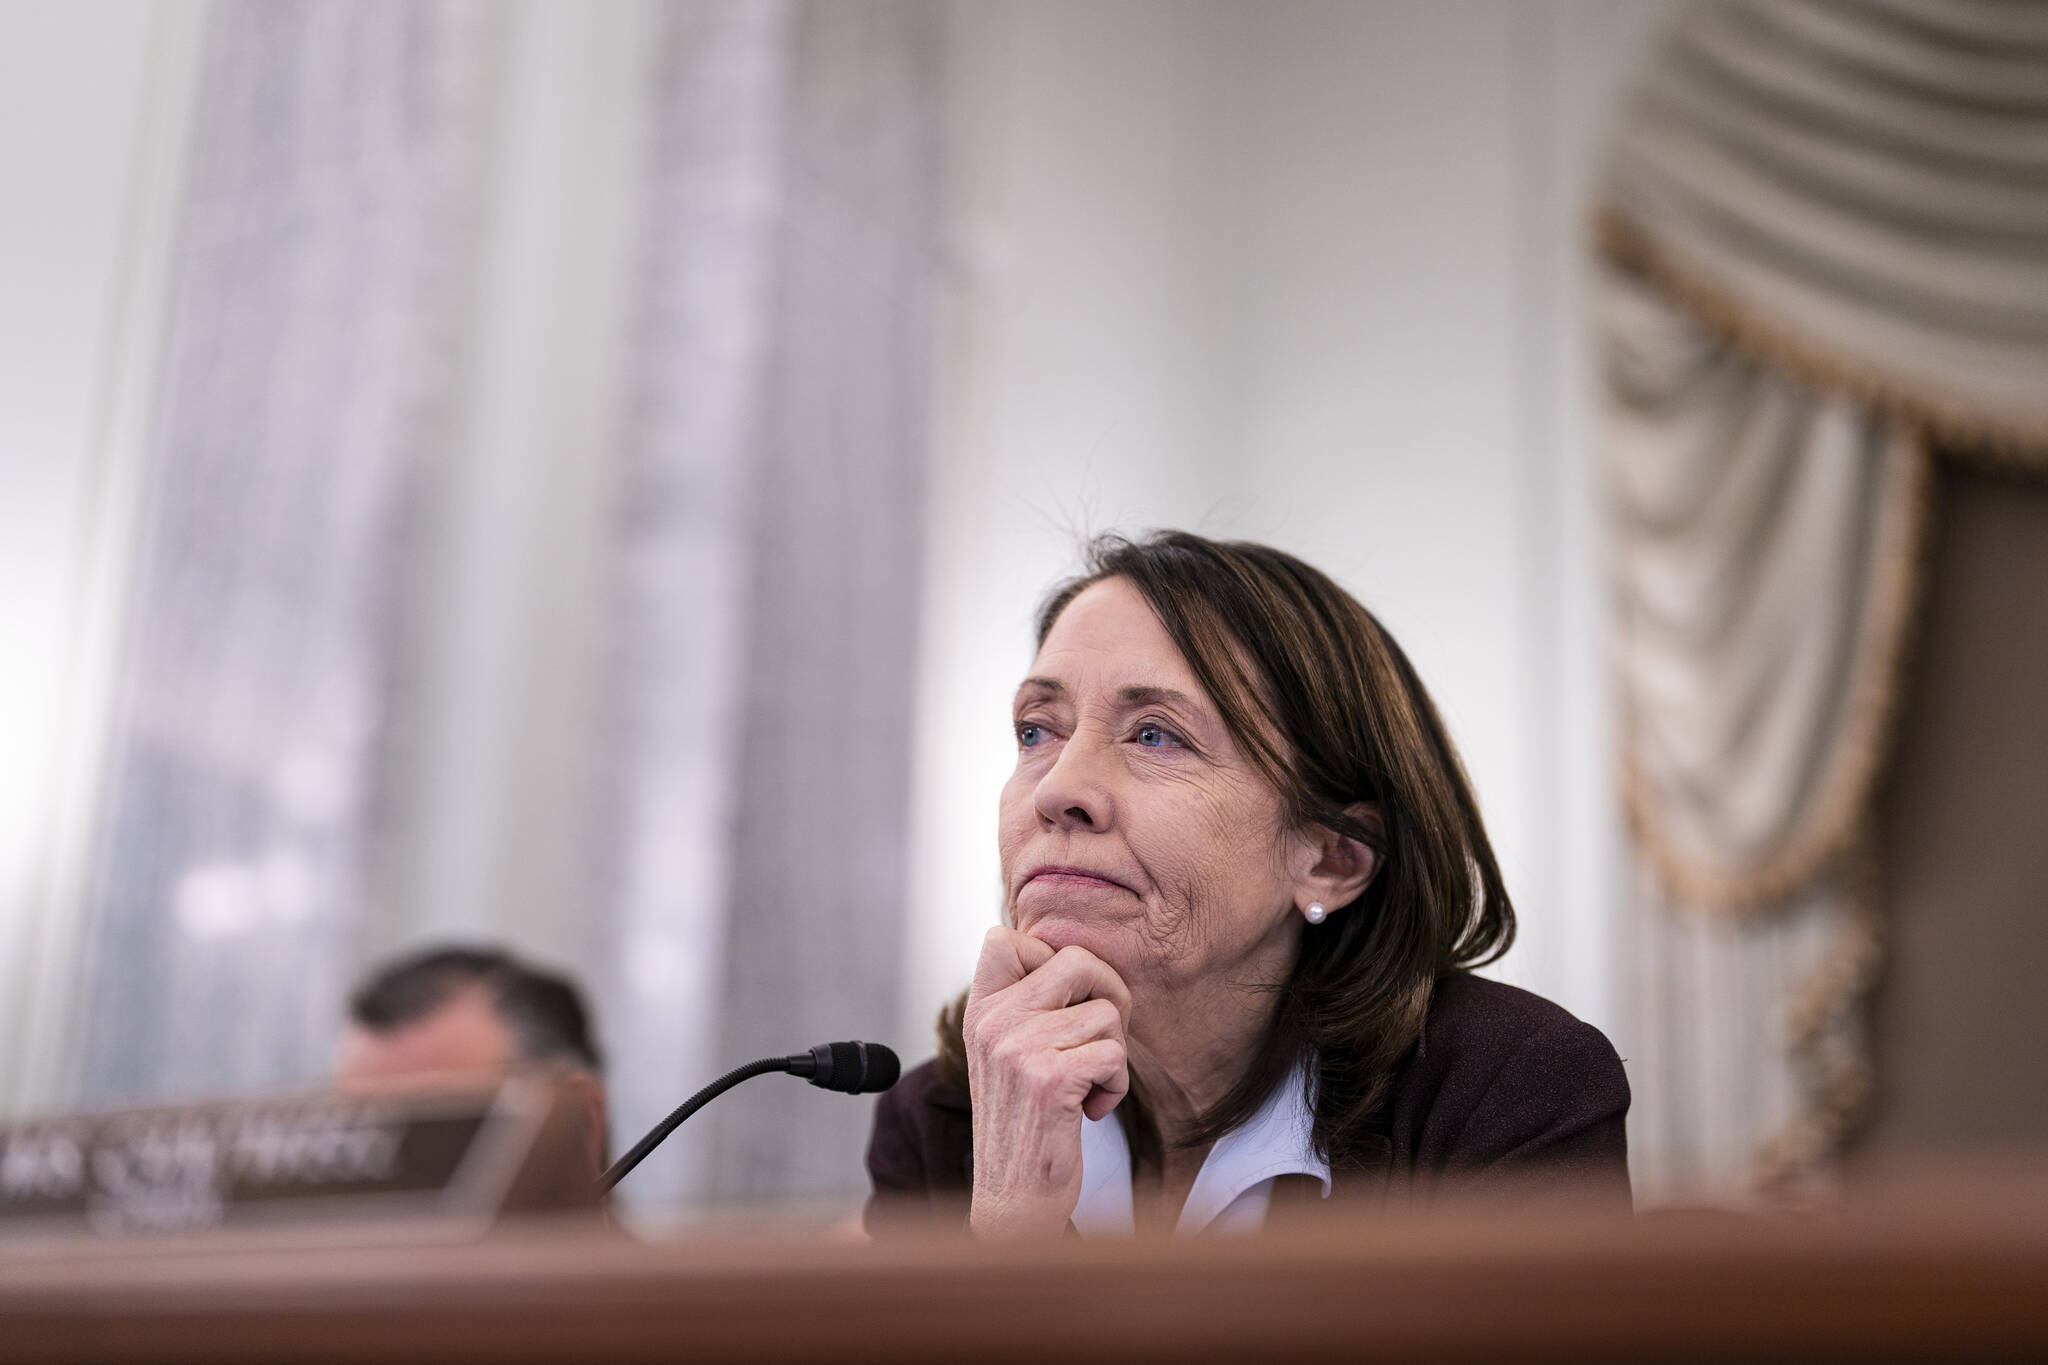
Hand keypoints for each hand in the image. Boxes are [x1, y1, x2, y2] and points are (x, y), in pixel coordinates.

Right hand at [962, 926, 1130, 1237]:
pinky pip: (1115, 1055)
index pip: (1006, 938)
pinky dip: (1116, 1086)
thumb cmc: (1024, 1125)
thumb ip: (1026, 1006)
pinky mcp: (1050, 1080)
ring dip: (1113, 1053)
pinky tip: (1092, 1109)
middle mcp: (993, 1023)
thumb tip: (1079, 959)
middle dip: (1109, 994)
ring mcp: (1018, 1049)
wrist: (1013, 1201)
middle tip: (1102, 1036)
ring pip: (1107, 1012)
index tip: (1063, 1003)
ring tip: (1088, 1086)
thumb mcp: (1007, 1055)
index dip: (1052, 958)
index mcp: (979, 1012)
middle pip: (1076, 960)